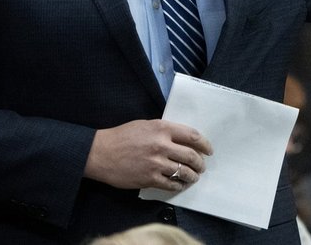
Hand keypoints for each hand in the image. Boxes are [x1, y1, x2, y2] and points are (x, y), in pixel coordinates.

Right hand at [84, 119, 212, 191]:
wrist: (101, 153)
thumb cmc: (122, 136)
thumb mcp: (145, 125)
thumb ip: (165, 130)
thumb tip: (183, 139)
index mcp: (162, 128)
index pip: (192, 136)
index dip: (205, 144)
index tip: (209, 150)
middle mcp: (162, 145)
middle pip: (191, 155)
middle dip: (200, 163)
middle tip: (202, 166)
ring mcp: (156, 163)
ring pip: (184, 171)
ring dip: (192, 176)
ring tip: (193, 177)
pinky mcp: (149, 178)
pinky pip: (171, 184)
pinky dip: (178, 185)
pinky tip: (179, 185)